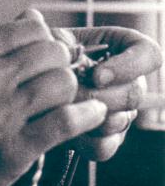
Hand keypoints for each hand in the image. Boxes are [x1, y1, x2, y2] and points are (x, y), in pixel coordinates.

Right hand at [0, 9, 106, 185]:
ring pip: (62, 83)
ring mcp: (1, 114)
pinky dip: (87, 116)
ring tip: (68, 98)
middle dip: (63, 62)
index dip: (47, 38)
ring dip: (72, 90)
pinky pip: (65, 122)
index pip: (28, 28)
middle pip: (51, 52)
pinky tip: (93, 114)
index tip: (49, 52)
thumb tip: (33, 15)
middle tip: (61, 75)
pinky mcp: (14, 149)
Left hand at [52, 26, 161, 161]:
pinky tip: (65, 122)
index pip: (150, 55)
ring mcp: (122, 111)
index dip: (128, 67)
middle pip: (135, 94)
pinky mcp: (107, 137)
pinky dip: (81, 138)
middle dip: (98, 96)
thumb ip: (65, 45)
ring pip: (119, 121)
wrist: (34, 76)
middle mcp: (131, 80)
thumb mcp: (54, 39)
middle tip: (70, 93)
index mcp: (125, 47)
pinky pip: (104, 146)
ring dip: (87, 114)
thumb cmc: (48, 51)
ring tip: (62, 103)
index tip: (96, 75)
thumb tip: (77, 60)